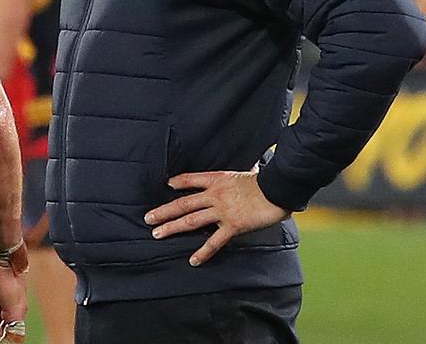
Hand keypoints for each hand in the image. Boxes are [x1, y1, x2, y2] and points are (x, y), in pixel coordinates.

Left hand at [145, 169, 287, 266]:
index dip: (178, 182)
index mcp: (217, 179)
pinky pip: (214, 241)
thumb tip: (252, 166)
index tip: (167, 185)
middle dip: (163, 211)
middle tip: (147, 218)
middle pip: (183, 203)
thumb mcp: (248, 171)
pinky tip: (192, 260)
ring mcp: (221, 211)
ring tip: (156, 234)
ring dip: (172, 227)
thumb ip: (242, 173)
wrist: (278, 189)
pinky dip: (203, 252)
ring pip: (191, 220)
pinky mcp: (232, 225)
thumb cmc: (266, 180)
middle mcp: (214, 195)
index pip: (191, 179)